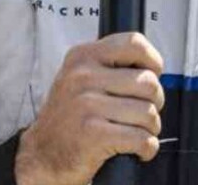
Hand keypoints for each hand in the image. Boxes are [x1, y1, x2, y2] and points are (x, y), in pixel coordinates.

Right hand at [14, 32, 164, 184]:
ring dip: (150, 129)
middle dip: (154, 103)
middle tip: (139, 114)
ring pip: (148, 113)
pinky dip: (146, 149)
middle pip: (149, 83)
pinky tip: (135, 149)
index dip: (153, 61)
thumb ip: (108, 65)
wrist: (42, 154)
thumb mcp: (79, 77)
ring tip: (133, 132)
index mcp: (82, 56)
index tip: (152, 74)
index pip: (133, 43)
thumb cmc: (70, 116)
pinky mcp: (94, 134)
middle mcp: (82, 76)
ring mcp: (87, 104)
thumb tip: (152, 66)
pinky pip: (142, 139)